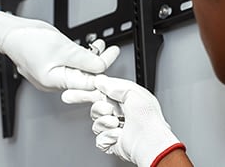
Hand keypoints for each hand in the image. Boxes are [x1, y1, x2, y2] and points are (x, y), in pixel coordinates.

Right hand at [0, 8, 118, 90]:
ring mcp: (52, 75)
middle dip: (99, 64)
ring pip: (78, 70)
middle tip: (110, 51)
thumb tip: (101, 67)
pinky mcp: (51, 66)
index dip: (103, 72)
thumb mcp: (62, 47)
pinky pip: (70, 65)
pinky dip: (80, 56)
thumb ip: (84, 59)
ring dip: (90, 58)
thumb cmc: (27, 39)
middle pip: (83, 78)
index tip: (112, 56)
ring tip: (99, 45)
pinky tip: (87, 47)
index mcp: (54, 81)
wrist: (10, 31)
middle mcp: (53, 82)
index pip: (86, 83)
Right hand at [62, 75, 183, 166]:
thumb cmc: (148, 119)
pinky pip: (99, 137)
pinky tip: (117, 135)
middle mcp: (120, 113)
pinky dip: (107, 136)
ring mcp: (115, 128)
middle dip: (99, 109)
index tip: (75, 90)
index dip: (88, 91)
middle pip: (96, 107)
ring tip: (117, 123)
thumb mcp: (133, 92)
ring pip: (96, 122)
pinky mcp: (111, 142)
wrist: (149, 142)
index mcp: (125, 100)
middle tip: (106, 110)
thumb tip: (101, 81)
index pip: (103, 92)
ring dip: (105, 122)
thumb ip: (114, 86)